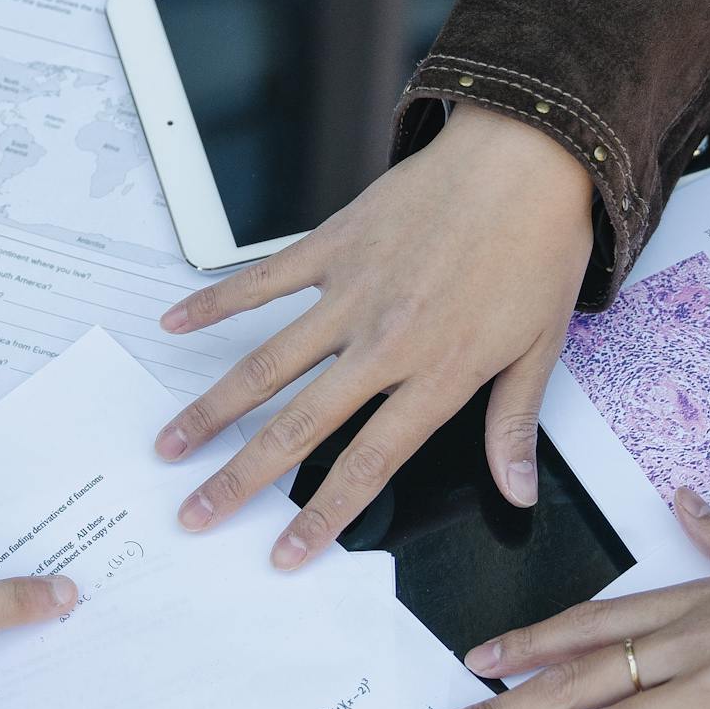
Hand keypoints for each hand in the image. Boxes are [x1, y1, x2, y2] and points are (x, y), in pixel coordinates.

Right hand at [153, 104, 593, 568]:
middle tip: (196, 514)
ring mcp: (351, 292)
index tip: (286, 552)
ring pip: (266, 364)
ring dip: (213, 410)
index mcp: (436, 373)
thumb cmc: (536, 247)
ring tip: (170, 445)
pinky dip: (215, 302)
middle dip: (242, 478)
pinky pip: (262, 280)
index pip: (369, 462)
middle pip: (298, 426)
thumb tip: (515, 491)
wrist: (525, 156)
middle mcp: (383, 340)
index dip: (323, 514)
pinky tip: (174, 323)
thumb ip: (513, 424)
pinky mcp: (333, 244)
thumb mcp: (539, 346)